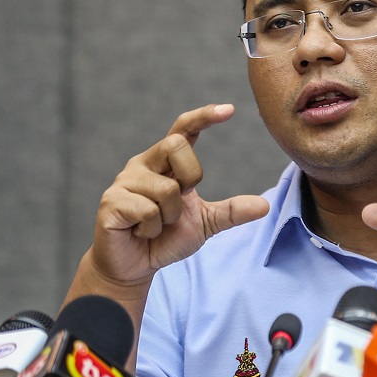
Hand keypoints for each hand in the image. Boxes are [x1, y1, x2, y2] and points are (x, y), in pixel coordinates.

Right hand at [88, 104, 269, 287]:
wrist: (134, 266)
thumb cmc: (166, 238)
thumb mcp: (205, 223)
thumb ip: (231, 211)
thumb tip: (265, 206)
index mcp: (165, 163)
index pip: (183, 130)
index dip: (204, 116)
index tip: (230, 110)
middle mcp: (143, 164)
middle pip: (176, 146)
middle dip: (189, 178)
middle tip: (178, 205)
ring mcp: (124, 181)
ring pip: (166, 189)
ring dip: (169, 217)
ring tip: (155, 226)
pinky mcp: (111, 202)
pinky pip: (147, 211)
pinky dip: (151, 229)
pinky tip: (140, 233)